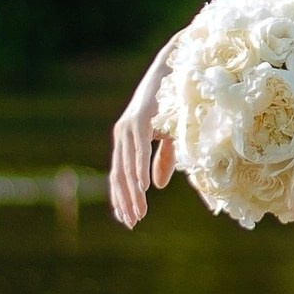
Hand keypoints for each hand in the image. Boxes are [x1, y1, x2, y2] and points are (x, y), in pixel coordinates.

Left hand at [109, 42, 178, 227]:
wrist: (174, 70)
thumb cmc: (172, 103)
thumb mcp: (169, 137)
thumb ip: (161, 160)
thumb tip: (156, 186)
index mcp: (126, 141)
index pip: (120, 175)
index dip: (123, 198)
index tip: (128, 220)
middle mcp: (122, 135)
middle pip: (119, 176)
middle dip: (126, 201)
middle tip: (132, 223)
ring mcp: (128, 127)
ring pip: (127, 167)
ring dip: (132, 192)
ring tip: (138, 212)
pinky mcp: (138, 120)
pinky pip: (138, 150)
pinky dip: (139, 169)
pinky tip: (142, 186)